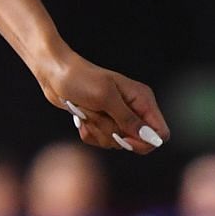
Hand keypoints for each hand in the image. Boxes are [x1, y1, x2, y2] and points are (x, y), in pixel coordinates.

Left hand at [39, 51, 168, 154]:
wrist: (54, 73)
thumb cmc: (79, 79)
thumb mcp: (105, 97)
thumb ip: (128, 119)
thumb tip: (150, 138)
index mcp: (142, 99)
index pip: (160, 133)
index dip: (145, 142)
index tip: (124, 138)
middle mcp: (133, 109)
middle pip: (136, 141)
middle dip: (114, 133)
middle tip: (99, 115)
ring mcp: (116, 116)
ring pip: (115, 142)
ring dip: (98, 130)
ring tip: (87, 111)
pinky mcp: (101, 122)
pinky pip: (100, 140)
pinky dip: (89, 132)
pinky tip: (81, 117)